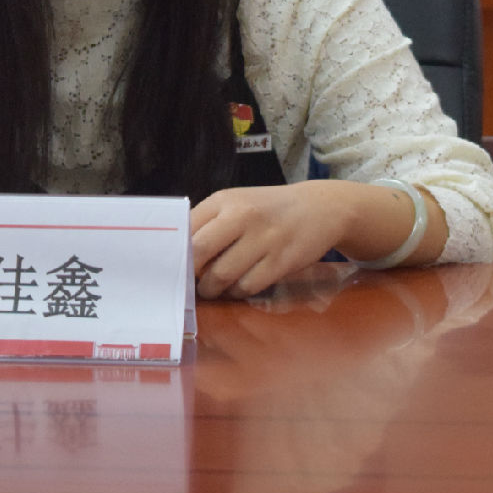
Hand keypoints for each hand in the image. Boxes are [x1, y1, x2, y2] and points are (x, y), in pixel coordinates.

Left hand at [190, 183, 355, 298]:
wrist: (320, 208)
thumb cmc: (268, 209)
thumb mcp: (238, 204)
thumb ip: (209, 223)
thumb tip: (179, 256)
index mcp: (224, 200)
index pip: (186, 229)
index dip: (176, 253)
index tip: (172, 267)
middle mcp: (242, 216)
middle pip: (199, 253)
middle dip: (190, 275)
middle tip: (191, 283)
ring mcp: (263, 239)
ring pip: (221, 275)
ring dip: (212, 289)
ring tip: (213, 288)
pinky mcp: (281, 261)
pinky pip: (247, 286)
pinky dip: (237, 292)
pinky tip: (238, 286)